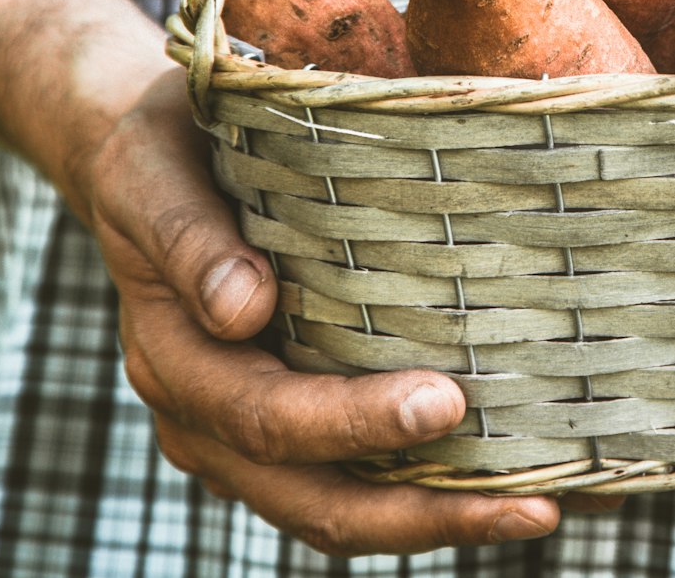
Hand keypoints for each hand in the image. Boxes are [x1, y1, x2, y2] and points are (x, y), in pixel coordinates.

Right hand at [67, 70, 560, 555]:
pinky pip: (355, 483)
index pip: (265, 417)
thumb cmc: (157, 156)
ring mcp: (244, 437)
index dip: (352, 422)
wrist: (137, 167)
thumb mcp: (154, 176)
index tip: (445, 403)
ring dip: (436, 519)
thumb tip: (244, 308)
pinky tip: (507, 482)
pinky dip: (426, 494)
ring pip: (340, 511)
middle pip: (315, 499)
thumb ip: (189, 239)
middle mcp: (206, 420)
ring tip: (536, 509)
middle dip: (422, 511)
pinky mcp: (288, 428)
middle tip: (528, 503)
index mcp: (176, 362)